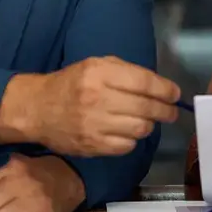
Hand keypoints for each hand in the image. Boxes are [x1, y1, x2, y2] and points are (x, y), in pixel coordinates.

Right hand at [0, 56, 181, 156]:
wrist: (37, 109)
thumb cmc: (71, 83)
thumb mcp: (95, 65)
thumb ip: (126, 72)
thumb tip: (160, 87)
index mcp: (99, 73)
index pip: (144, 82)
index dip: (165, 90)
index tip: (175, 94)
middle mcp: (97, 98)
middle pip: (146, 107)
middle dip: (165, 110)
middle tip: (171, 111)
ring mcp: (94, 124)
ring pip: (140, 129)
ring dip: (150, 125)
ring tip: (148, 120)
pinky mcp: (92, 146)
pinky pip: (126, 146)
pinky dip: (133, 140)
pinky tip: (128, 132)